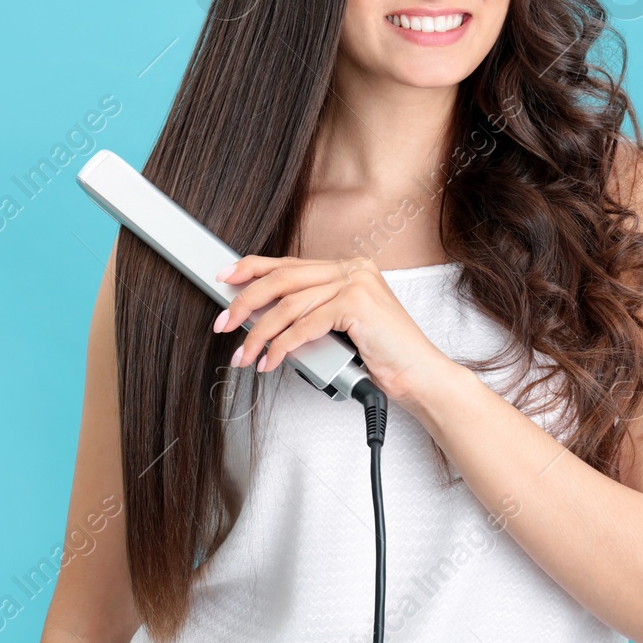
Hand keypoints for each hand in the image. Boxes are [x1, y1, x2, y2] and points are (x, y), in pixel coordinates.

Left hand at [211, 254, 455, 411]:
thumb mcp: (334, 330)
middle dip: (245, 303)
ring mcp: (355, 283)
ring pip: (289, 306)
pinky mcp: (357, 304)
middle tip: (223, 324)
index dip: (250, 269)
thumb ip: (305, 315)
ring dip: (260, 335)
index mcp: (345, 268)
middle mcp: (350, 268)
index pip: (287, 264)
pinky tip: (270, 362)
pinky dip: (282, 347)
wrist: (419, 378)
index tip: (224, 278)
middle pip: (281, 280)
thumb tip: (255, 316)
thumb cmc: (379, 357)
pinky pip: (305, 326)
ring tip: (244, 356)